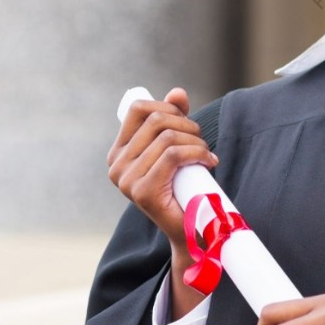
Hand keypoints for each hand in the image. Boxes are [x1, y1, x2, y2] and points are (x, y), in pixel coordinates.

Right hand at [107, 86, 219, 250]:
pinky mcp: (142, 192)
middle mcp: (116, 165)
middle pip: (156, 119)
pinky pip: (172, 155)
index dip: (167, 107)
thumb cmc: (183, 187)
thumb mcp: (176, 147)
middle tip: (201, 143)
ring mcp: (126, 180)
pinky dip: (196, 153)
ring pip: (168, 137)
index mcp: (118, 152)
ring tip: (205, 154)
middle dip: (187, 125)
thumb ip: (173, 118)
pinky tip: (208, 161)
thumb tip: (178, 92)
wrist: (190, 231)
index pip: (138, 108)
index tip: (186, 123)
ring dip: (196, 142)